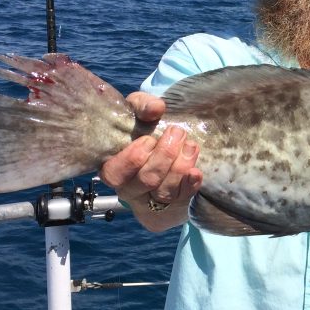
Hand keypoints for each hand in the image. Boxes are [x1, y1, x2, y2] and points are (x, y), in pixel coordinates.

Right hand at [99, 92, 202, 230]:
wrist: (161, 146)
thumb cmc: (143, 130)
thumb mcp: (137, 113)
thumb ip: (142, 106)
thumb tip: (155, 109)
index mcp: (113, 168)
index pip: (115, 173)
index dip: (133, 158)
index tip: (149, 140)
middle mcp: (130, 189)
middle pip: (147, 180)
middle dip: (164, 155)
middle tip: (177, 133)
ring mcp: (153, 199)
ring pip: (165, 192)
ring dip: (180, 168)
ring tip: (191, 146)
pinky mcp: (174, 203)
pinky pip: (183, 199)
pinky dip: (190, 185)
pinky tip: (196, 172)